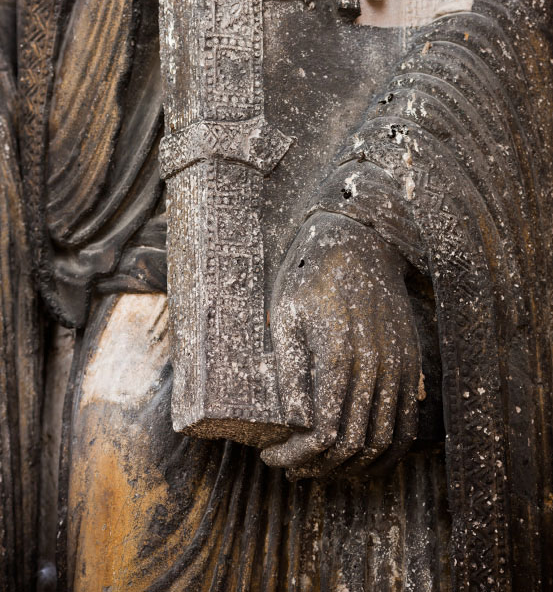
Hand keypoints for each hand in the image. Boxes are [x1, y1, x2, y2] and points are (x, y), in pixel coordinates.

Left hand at [260, 211, 421, 479]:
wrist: (361, 245)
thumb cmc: (312, 277)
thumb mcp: (287, 315)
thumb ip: (290, 370)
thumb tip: (294, 422)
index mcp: (341, 354)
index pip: (325, 431)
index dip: (297, 454)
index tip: (271, 455)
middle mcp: (376, 365)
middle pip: (354, 443)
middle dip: (318, 466)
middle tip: (290, 466)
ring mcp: (399, 367)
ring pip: (383, 441)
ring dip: (350, 466)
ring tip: (317, 466)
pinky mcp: (410, 365)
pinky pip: (405, 424)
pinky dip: (382, 451)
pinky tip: (356, 457)